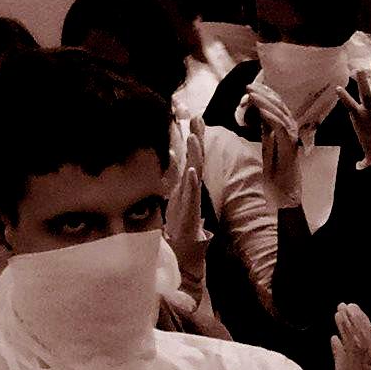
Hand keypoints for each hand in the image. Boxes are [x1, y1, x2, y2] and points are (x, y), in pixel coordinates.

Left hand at [165, 120, 204, 248]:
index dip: (191, 137)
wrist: (183, 253)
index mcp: (185, 185)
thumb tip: (173, 153)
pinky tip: (191, 171)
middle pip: (195, 159)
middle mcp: (189, 190)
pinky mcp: (189, 214)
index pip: (190, 156)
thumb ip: (174, 175)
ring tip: (193, 136)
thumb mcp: (173, 195)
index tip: (190, 117)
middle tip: (197, 117)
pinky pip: (191, 196)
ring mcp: (190, 201)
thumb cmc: (179, 226)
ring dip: (194, 155)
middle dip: (197, 138)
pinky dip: (191, 183)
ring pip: (195, 174)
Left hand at [246, 82, 300, 207]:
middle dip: (264, 94)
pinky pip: (280, 126)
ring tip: (251, 93)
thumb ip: (265, 132)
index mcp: (284, 130)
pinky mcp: (290, 145)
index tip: (251, 87)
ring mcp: (292, 137)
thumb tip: (259, 115)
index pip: (276, 106)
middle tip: (249, 85)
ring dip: (265, 101)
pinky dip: (270, 116)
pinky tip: (260, 109)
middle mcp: (290, 130)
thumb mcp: (268, 147)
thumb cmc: (277, 174)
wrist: (284, 193)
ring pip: (280, 113)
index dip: (265, 95)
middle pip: (279, 105)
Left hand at [329, 302, 370, 369]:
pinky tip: (337, 332)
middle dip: (357, 320)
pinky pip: (351, 358)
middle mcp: (369, 369)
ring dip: (351, 327)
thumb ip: (340, 356)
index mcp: (367, 366)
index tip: (350, 309)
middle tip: (346, 305)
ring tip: (340, 312)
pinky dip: (346, 344)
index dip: (360, 322)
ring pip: (360, 344)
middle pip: (367, 339)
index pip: (366, 339)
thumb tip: (335, 339)